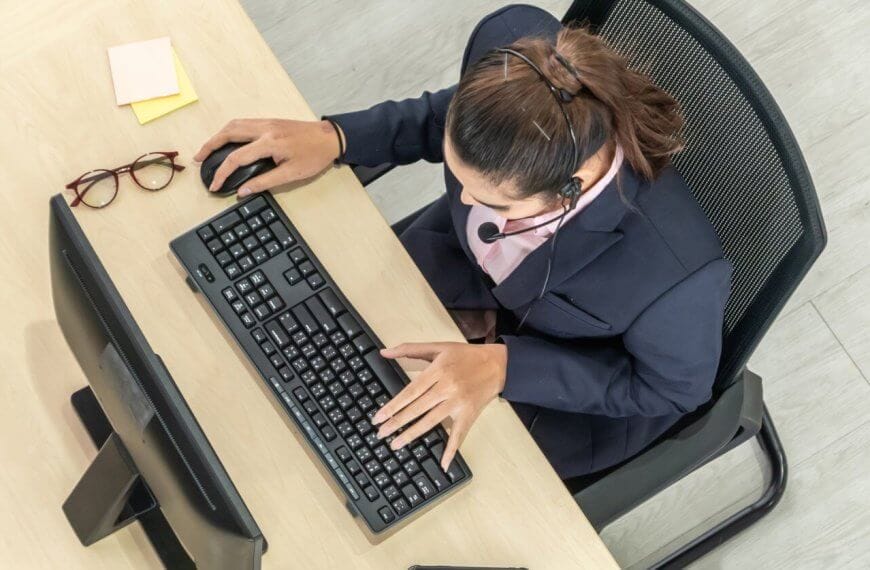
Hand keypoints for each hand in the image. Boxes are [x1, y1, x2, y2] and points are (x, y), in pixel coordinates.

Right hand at [193, 118, 342, 196]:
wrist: (330, 138)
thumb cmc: (314, 156)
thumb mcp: (291, 174)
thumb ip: (265, 182)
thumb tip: (243, 190)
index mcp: (269, 142)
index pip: (236, 158)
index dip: (222, 173)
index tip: (215, 185)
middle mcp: (264, 128)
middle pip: (228, 133)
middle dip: (209, 146)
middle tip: (197, 159)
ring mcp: (266, 122)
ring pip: (234, 125)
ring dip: (218, 136)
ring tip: (208, 149)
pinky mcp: (270, 121)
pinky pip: (243, 123)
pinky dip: (230, 131)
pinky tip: (227, 140)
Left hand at [372, 342, 507, 469]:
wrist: (498, 364)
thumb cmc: (467, 356)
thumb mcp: (438, 346)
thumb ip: (410, 349)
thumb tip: (385, 352)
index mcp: (438, 371)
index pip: (410, 392)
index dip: (393, 406)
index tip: (378, 417)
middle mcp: (447, 387)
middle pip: (417, 408)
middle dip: (396, 423)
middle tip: (380, 434)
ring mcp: (458, 403)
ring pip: (431, 422)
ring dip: (412, 435)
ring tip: (396, 444)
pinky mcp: (469, 414)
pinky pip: (459, 435)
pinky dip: (451, 450)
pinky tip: (443, 463)